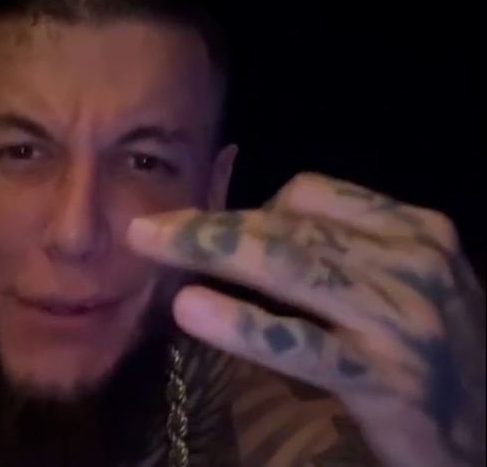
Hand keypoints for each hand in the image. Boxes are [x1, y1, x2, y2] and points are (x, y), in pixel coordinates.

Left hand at [126, 172, 485, 466]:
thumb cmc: (429, 353)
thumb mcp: (397, 285)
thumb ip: (336, 251)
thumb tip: (239, 227)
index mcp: (414, 231)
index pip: (311, 194)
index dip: (245, 206)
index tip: (199, 226)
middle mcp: (414, 265)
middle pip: (290, 228)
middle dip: (210, 226)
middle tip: (144, 228)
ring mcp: (404, 322)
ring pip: (290, 270)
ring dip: (213, 252)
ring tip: (151, 246)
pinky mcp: (387, 380)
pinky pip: (302, 343)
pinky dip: (241, 324)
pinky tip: (191, 310)